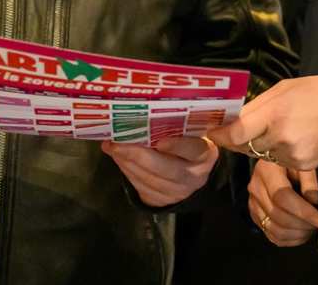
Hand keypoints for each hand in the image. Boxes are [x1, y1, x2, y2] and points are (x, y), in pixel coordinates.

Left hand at [101, 136, 218, 206]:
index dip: (176, 146)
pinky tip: (119, 159)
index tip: (159, 141)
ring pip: (150, 180)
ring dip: (128, 163)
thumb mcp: (189, 135)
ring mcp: (178, 193)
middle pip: (167, 169)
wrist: (190, 176)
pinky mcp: (162, 202)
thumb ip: (174, 127)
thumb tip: (141, 115)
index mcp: (205, 154)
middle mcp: (194, 176)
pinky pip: (142, 188)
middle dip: (139, 156)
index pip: (193, 149)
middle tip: (118, 143)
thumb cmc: (187, 147)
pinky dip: (128, 172)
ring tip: (113, 148)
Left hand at [208, 76, 317, 170]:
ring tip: (276, 129)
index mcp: (274, 114)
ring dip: (260, 145)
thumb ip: (255, 106)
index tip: (212, 132)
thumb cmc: (313, 93)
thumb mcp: (282, 90)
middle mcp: (280, 138)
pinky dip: (278, 152)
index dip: (221, 135)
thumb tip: (232, 119)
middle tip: (236, 130)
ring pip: (262, 155)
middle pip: (246, 146)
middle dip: (239, 139)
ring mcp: (292, 155)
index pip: (237, 133)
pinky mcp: (302, 165)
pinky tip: (291, 139)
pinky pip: (279, 161)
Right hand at [248, 160, 317, 246]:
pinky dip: (288, 240)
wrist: (276, 161)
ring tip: (312, 230)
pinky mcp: (255, 215)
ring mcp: (253, 203)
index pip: (282, 196)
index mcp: (267, 170)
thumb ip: (310, 181)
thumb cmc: (293, 161)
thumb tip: (314, 202)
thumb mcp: (304, 163)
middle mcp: (256, 187)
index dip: (303, 211)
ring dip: (296, 234)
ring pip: (274, 229)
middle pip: (277, 215)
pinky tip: (302, 235)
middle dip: (302, 225)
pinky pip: (271, 235)